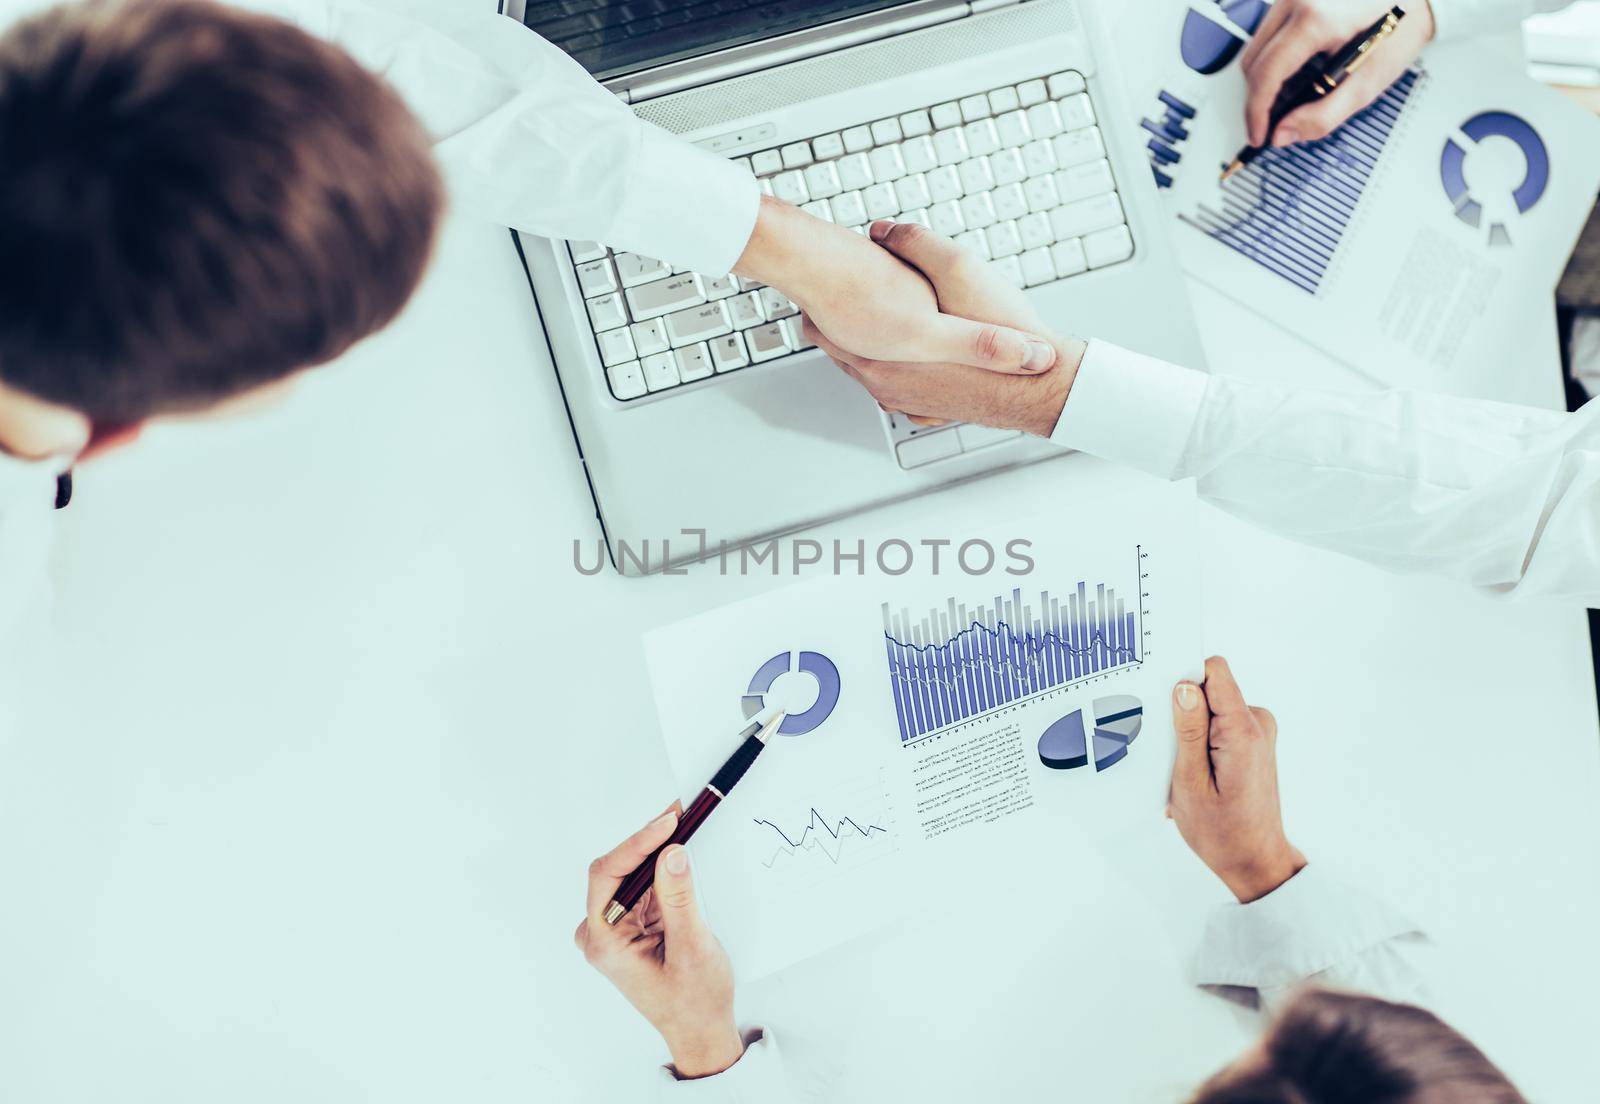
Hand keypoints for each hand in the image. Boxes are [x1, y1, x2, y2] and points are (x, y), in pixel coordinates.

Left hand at [574, 805, 742, 1078]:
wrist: (700, 1030)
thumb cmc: (693, 1001)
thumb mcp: (692, 947)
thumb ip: (679, 899)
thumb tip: (673, 853)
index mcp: (604, 942)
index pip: (607, 876)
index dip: (637, 843)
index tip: (668, 823)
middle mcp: (601, 932)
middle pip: (617, 868)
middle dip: (649, 840)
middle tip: (681, 813)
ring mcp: (615, 927)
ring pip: (631, 872)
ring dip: (657, 850)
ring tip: (685, 823)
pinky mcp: (632, 923)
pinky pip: (643, 884)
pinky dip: (662, 865)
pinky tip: (680, 848)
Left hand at [735, 196, 1057, 373]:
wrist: (1042, 387)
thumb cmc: (1003, 336)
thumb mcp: (957, 269)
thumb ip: (915, 246)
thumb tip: (884, 228)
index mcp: (880, 358)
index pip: (821, 328)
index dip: (817, 301)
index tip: (812, 285)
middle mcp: (887, 385)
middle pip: (840, 350)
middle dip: (840, 321)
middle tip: (835, 295)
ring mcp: (908, 402)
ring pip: (869, 369)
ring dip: (870, 344)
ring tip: (872, 316)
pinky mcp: (931, 409)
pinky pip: (901, 386)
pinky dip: (899, 367)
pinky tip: (909, 351)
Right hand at [1169, 656, 1305, 902]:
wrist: (1254, 860)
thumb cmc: (1222, 832)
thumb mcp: (1190, 783)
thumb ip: (1189, 731)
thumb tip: (1184, 686)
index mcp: (1243, 731)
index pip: (1214, 672)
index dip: (1184, 678)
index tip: (1161, 699)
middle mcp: (1257, 724)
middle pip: (1209, 689)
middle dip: (1182, 712)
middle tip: (1167, 750)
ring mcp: (1258, 732)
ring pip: (1210, 707)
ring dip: (1189, 731)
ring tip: (1180, 769)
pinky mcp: (1252, 740)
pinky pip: (1218, 722)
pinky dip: (1200, 741)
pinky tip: (1191, 772)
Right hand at [1239, 0, 1433, 147]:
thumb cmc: (1401, 28)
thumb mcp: (1368, 81)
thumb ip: (1323, 115)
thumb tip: (1283, 134)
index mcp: (1316, 21)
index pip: (1266, 74)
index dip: (1256, 112)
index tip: (1259, 135)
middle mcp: (1297, 1)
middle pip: (1253, 61)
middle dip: (1258, 98)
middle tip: (1271, 124)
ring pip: (1256, 46)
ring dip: (1264, 78)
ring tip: (1284, 99)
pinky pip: (1268, 33)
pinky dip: (1273, 58)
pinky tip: (1292, 72)